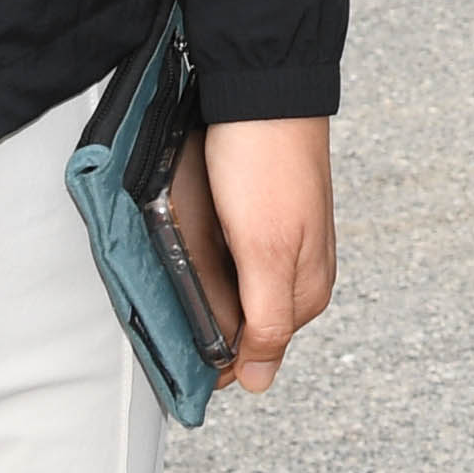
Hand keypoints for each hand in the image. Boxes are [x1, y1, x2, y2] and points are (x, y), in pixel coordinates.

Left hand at [198, 115, 337, 389]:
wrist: (263, 88)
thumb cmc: (266, 164)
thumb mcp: (266, 252)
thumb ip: (266, 322)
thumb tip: (257, 384)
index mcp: (306, 291)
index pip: (254, 354)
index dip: (210, 358)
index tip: (172, 348)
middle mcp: (300, 272)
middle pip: (243, 323)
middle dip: (205, 321)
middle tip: (166, 301)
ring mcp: (281, 244)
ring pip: (233, 290)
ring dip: (202, 290)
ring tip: (173, 268)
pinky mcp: (263, 219)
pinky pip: (229, 259)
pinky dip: (205, 260)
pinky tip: (188, 244)